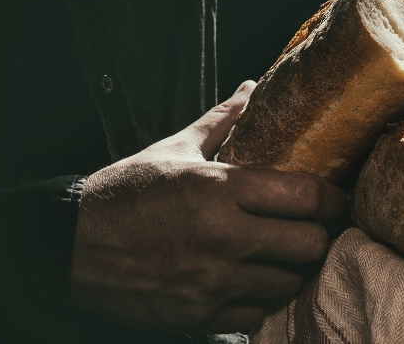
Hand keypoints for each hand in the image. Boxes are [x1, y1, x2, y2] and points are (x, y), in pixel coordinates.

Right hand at [69, 81, 345, 332]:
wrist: (70, 247)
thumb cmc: (124, 193)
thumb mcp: (173, 150)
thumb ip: (220, 122)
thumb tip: (249, 89)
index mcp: (220, 189)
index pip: (308, 197)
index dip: (332, 198)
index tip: (333, 199)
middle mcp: (225, 237)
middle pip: (310, 245)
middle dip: (316, 236)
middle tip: (307, 229)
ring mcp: (214, 281)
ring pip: (288, 283)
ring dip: (290, 270)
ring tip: (278, 256)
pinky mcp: (200, 315)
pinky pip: (256, 314)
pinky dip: (259, 299)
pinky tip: (247, 282)